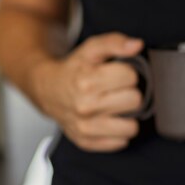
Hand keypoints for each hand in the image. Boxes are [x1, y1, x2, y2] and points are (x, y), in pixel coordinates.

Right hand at [31, 32, 144, 151]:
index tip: (117, 73)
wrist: (47, 89)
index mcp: (87, 80)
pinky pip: (121, 142)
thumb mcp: (92, 48)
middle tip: (116, 89)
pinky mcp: (86, 142)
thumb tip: (136, 45)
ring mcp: (85, 127)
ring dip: (127, 115)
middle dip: (129, 92)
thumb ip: (115, 42)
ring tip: (116, 105)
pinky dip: (119, 132)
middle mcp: (85, 106)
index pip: (131, 77)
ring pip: (132, 127)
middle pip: (134, 100)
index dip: (127, 73)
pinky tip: (109, 119)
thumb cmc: (74, 69)